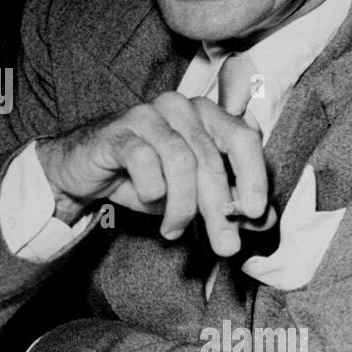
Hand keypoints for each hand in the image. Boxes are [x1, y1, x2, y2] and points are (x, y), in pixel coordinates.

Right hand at [35, 92, 268, 255]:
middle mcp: (180, 107)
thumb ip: (228, 204)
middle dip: (219, 209)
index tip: (254, 212)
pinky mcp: (119, 130)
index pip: (243, 137)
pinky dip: (152, 191)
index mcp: (205, 114)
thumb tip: (266, 221)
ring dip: (182, 206)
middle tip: (223, 244)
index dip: (254, 176)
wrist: (84, 170)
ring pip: (181, 162)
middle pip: (211, 159)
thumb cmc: (143, 177)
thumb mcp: (191, 195)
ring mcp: (148, 115)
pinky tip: (150, 203)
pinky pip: (145, 161)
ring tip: (174, 229)